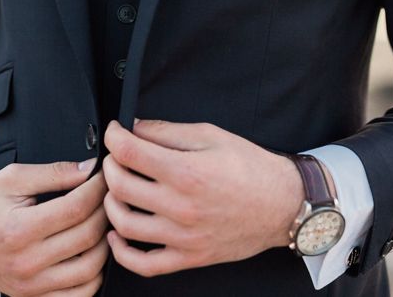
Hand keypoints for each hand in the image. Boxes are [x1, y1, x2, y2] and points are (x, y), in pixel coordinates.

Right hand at [0, 159, 108, 296]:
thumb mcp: (13, 178)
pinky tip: (93, 251)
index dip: (97, 189)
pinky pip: (79, 294)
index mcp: (19, 230)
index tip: (103, 177)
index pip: (75, 208)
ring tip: (103, 221)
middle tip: (108, 195)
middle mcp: (26, 263)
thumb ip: (54, 173)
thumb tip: (89, 169)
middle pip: (86, 237)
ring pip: (90, 269)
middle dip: (105, 210)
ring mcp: (31, 286)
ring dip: (105, 242)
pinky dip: (94, 274)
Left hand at [102, 119, 305, 276]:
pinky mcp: (188, 258)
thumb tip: (134, 128)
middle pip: (119, 185)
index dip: (113, 136)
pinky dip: (121, 250)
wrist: (282, 204)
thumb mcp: (211, 135)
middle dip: (110, 165)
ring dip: (111, 201)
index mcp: (186, 172)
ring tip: (118, 188)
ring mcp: (183, 237)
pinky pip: (143, 264)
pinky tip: (118, 232)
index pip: (128, 152)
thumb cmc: (249, 166)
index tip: (114, 131)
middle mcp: (180, 207)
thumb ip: (168, 131)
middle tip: (117, 156)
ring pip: (123, 223)